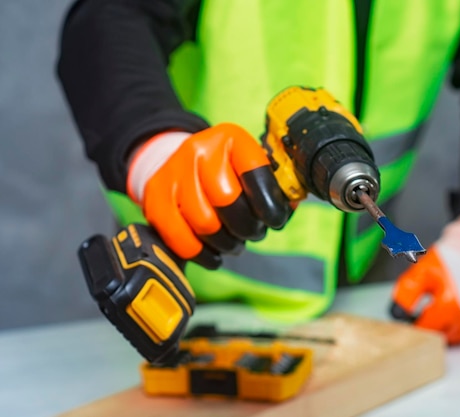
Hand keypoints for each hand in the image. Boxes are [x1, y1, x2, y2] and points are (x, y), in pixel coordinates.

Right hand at [127, 123, 291, 268]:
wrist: (175, 160)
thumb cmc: (226, 171)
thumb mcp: (251, 166)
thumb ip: (276, 184)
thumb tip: (290, 205)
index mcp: (230, 138)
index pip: (256, 174)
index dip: (269, 204)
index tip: (274, 219)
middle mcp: (198, 149)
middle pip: (227, 200)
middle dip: (247, 226)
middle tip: (252, 232)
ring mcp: (172, 173)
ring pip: (205, 223)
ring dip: (226, 242)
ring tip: (233, 240)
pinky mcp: (154, 199)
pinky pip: (181, 239)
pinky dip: (202, 254)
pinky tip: (214, 253)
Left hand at [390, 212, 459, 344]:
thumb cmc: (449, 260)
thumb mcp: (421, 272)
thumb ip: (407, 293)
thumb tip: (397, 313)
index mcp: (448, 305)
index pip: (425, 330)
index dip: (413, 327)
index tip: (408, 321)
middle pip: (438, 338)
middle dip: (428, 329)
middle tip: (421, 315)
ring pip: (454, 340)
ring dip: (443, 332)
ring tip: (437, 313)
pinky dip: (459, 333)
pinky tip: (451, 319)